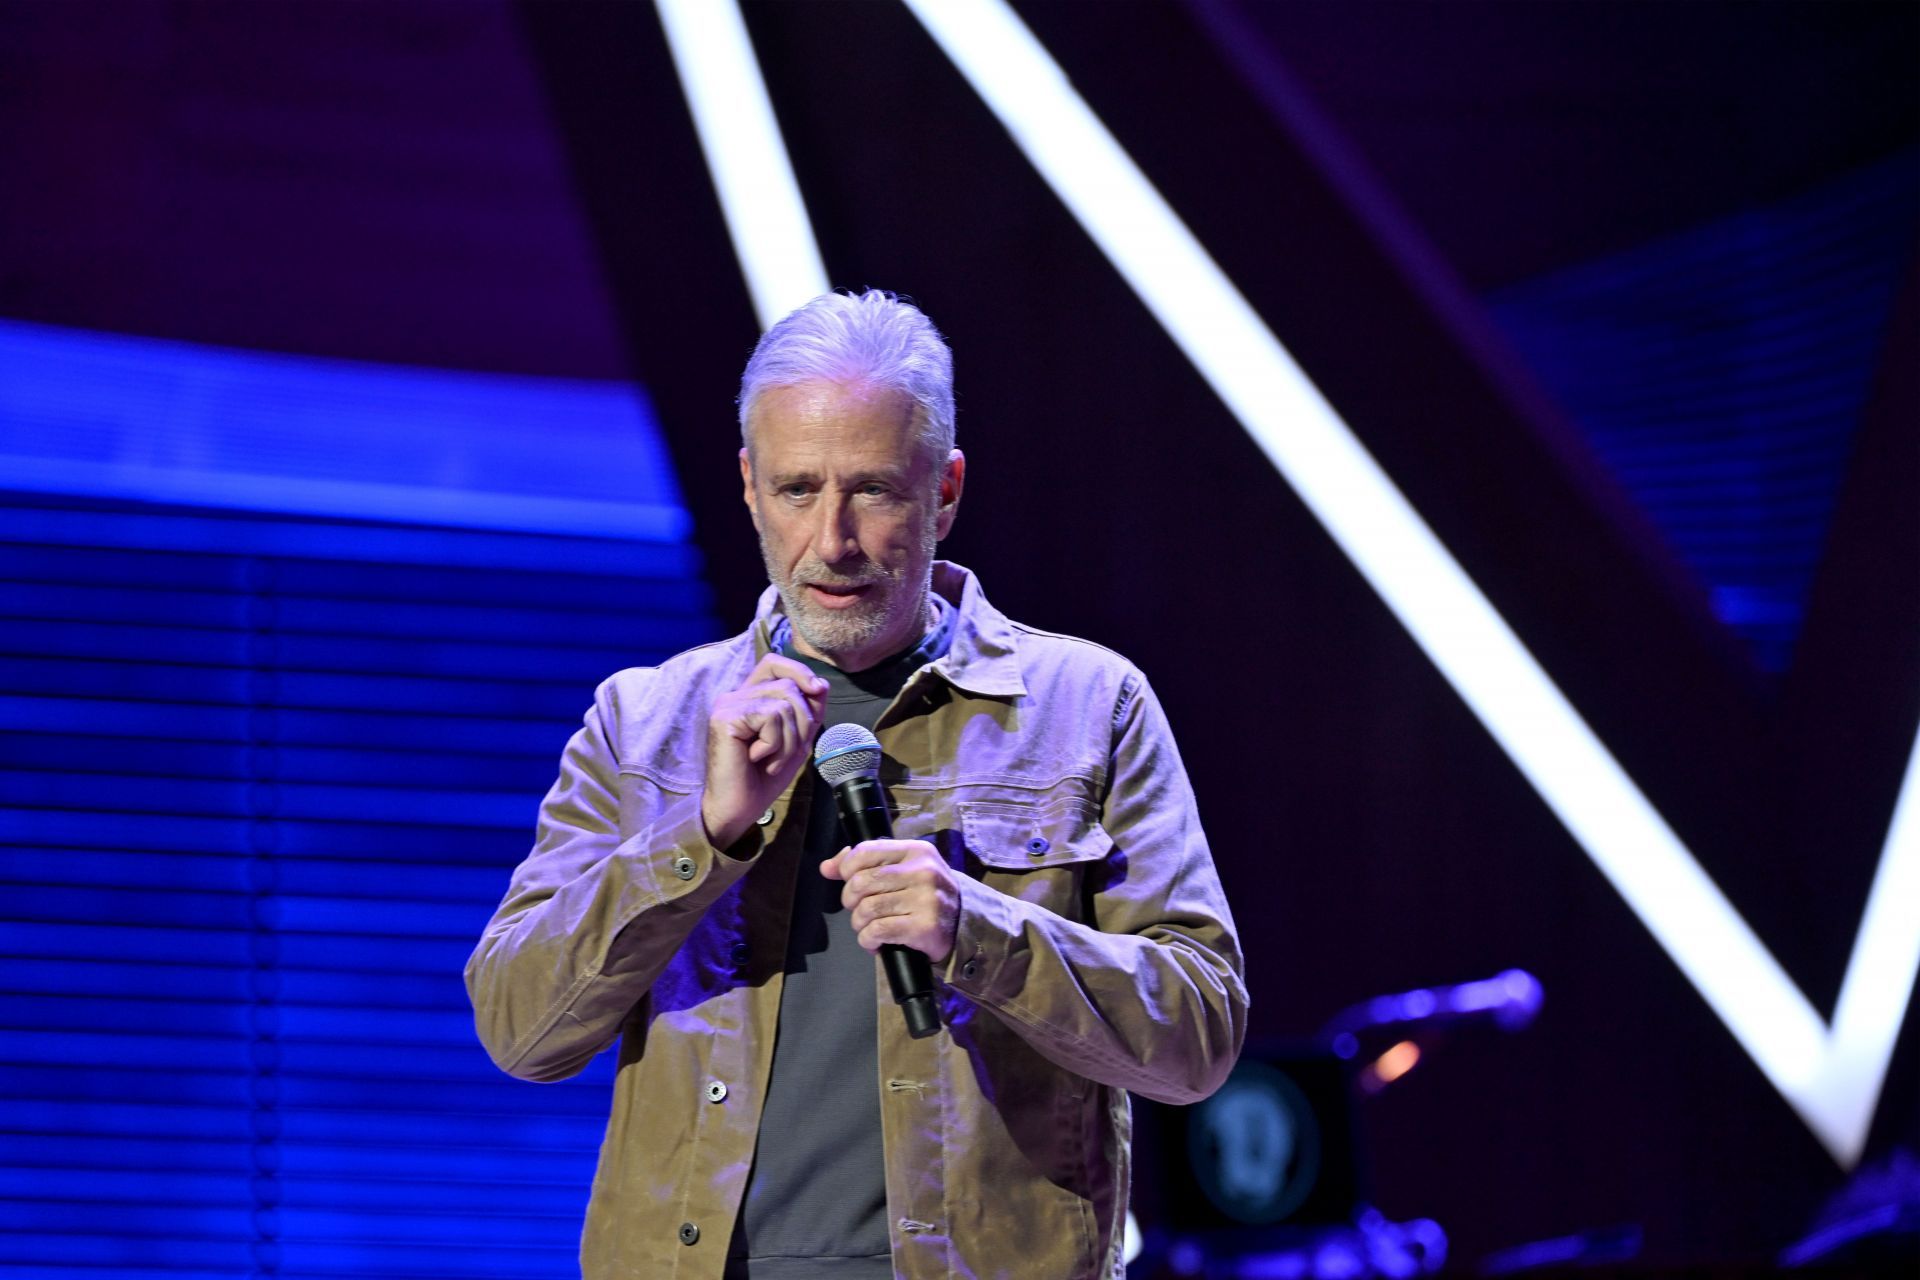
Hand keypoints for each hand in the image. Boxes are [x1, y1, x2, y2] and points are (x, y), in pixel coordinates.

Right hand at [701, 654, 828, 849]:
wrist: (738, 809)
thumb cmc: (763, 778)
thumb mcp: (796, 740)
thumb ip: (808, 711)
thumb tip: (821, 685)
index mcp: (749, 697)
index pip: (774, 662)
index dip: (799, 670)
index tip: (818, 690)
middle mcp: (735, 696)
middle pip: (788, 686)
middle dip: (802, 722)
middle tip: (786, 753)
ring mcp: (728, 705)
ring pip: (784, 703)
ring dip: (788, 740)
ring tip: (770, 760)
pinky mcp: (724, 718)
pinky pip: (771, 717)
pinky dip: (775, 744)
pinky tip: (757, 759)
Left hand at [821, 840, 959, 964]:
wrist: (964, 924)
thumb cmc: (925, 895)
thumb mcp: (903, 870)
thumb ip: (865, 864)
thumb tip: (826, 867)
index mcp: (915, 851)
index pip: (865, 851)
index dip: (846, 869)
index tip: (849, 883)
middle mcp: (923, 871)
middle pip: (861, 882)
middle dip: (850, 900)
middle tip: (859, 910)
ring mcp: (925, 899)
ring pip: (867, 909)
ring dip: (859, 924)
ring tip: (868, 929)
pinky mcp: (924, 927)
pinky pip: (878, 931)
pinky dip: (868, 940)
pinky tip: (875, 942)